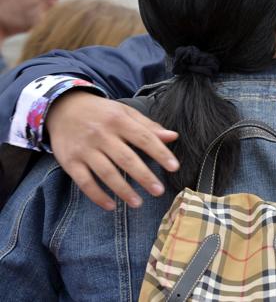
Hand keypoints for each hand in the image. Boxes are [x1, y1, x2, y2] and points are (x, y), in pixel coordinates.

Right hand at [46, 91, 178, 209]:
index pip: (144, 138)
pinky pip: (84, 182)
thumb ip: (148, 126)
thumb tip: (173, 137)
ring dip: (123, 190)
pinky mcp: (70, 162)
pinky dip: (97, 196)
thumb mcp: (125, 113)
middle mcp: (101, 135)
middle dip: (144, 177)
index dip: (160, 153)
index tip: (174, 167)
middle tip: (159, 191)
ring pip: (106, 173)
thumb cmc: (102, 113)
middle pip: (126, 159)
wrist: (63, 108)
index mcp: (118, 120)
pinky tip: (110, 206)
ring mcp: (85, 149)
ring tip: (138, 203)